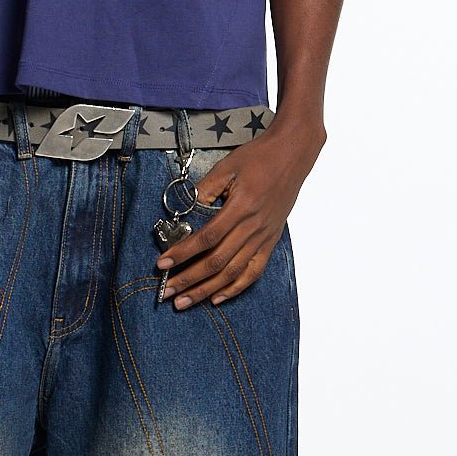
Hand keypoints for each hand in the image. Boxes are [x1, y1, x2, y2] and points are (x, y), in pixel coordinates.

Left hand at [156, 119, 325, 307]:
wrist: (294, 153)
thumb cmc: (259, 157)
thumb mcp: (227, 167)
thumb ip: (204, 190)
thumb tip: (184, 211)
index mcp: (240, 207)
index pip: (206, 238)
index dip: (183, 253)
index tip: (163, 264)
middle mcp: (252, 227)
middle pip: (216, 262)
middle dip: (188, 280)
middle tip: (167, 292)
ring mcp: (263, 237)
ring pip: (232, 272)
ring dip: (206, 290)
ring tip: (185, 302)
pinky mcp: (270, 242)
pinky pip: (253, 272)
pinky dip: (235, 288)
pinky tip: (217, 298)